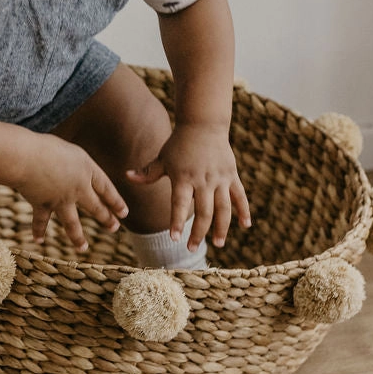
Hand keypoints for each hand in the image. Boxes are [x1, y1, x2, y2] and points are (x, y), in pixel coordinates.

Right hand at [14, 134, 129, 252]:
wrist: (26, 157)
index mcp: (86, 170)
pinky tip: (39, 241)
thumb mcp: (69, 150)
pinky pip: (41, 221)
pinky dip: (38, 230)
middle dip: (106, 218)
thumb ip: (75, 164)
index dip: (116, 201)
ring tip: (83, 248)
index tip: (124, 212)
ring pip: (72, 223)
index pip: (106, 188)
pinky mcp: (43, 205)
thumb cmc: (45, 146)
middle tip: (114, 227)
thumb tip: (76, 172)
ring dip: (78, 237)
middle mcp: (78, 188)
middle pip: (96, 207)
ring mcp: (61, 199)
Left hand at [126, 123, 250, 249]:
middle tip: (191, 249)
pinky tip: (246, 225)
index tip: (175, 239)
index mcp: (183, 178)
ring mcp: (219, 178)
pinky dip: (244, 210)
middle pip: (204, 212)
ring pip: (223, 208)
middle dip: (198, 233)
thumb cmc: (179, 143)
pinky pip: (240, 196)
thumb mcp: (163, 157)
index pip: (180, 204)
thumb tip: (127, 176)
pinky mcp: (232, 175)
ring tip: (218, 244)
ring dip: (222, 227)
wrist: (204, 123)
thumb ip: (148, 172)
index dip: (178, 222)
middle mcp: (203, 180)